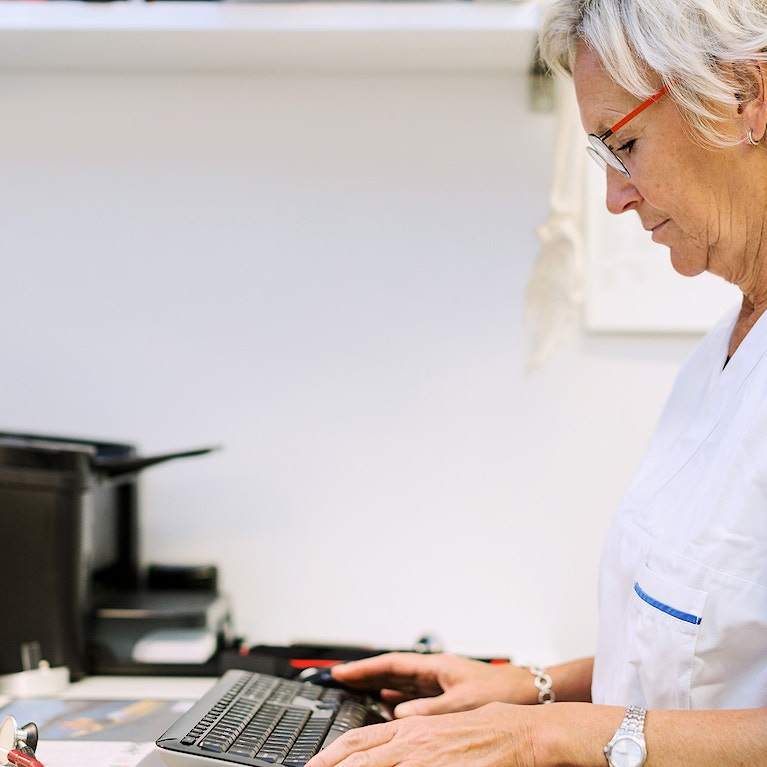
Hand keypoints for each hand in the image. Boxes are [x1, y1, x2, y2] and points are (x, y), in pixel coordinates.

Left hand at [304, 702, 536, 766]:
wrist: (520, 731)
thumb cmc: (486, 729)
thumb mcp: (440, 731)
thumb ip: (412, 741)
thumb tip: (390, 751)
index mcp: (410, 728)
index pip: (359, 740)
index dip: (332, 753)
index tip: (314, 764)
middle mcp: (412, 740)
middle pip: (358, 754)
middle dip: (329, 766)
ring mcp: (426, 757)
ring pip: (375, 766)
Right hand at [329, 653, 538, 716]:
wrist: (530, 694)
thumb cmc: (502, 691)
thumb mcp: (462, 702)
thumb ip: (429, 710)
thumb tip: (399, 714)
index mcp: (435, 666)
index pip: (391, 663)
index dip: (364, 668)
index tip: (341, 672)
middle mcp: (434, 672)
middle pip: (391, 671)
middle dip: (365, 675)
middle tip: (339, 681)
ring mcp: (440, 683)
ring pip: (401, 683)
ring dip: (378, 687)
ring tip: (356, 693)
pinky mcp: (447, 696)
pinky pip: (413, 697)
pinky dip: (397, 701)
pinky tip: (389, 709)